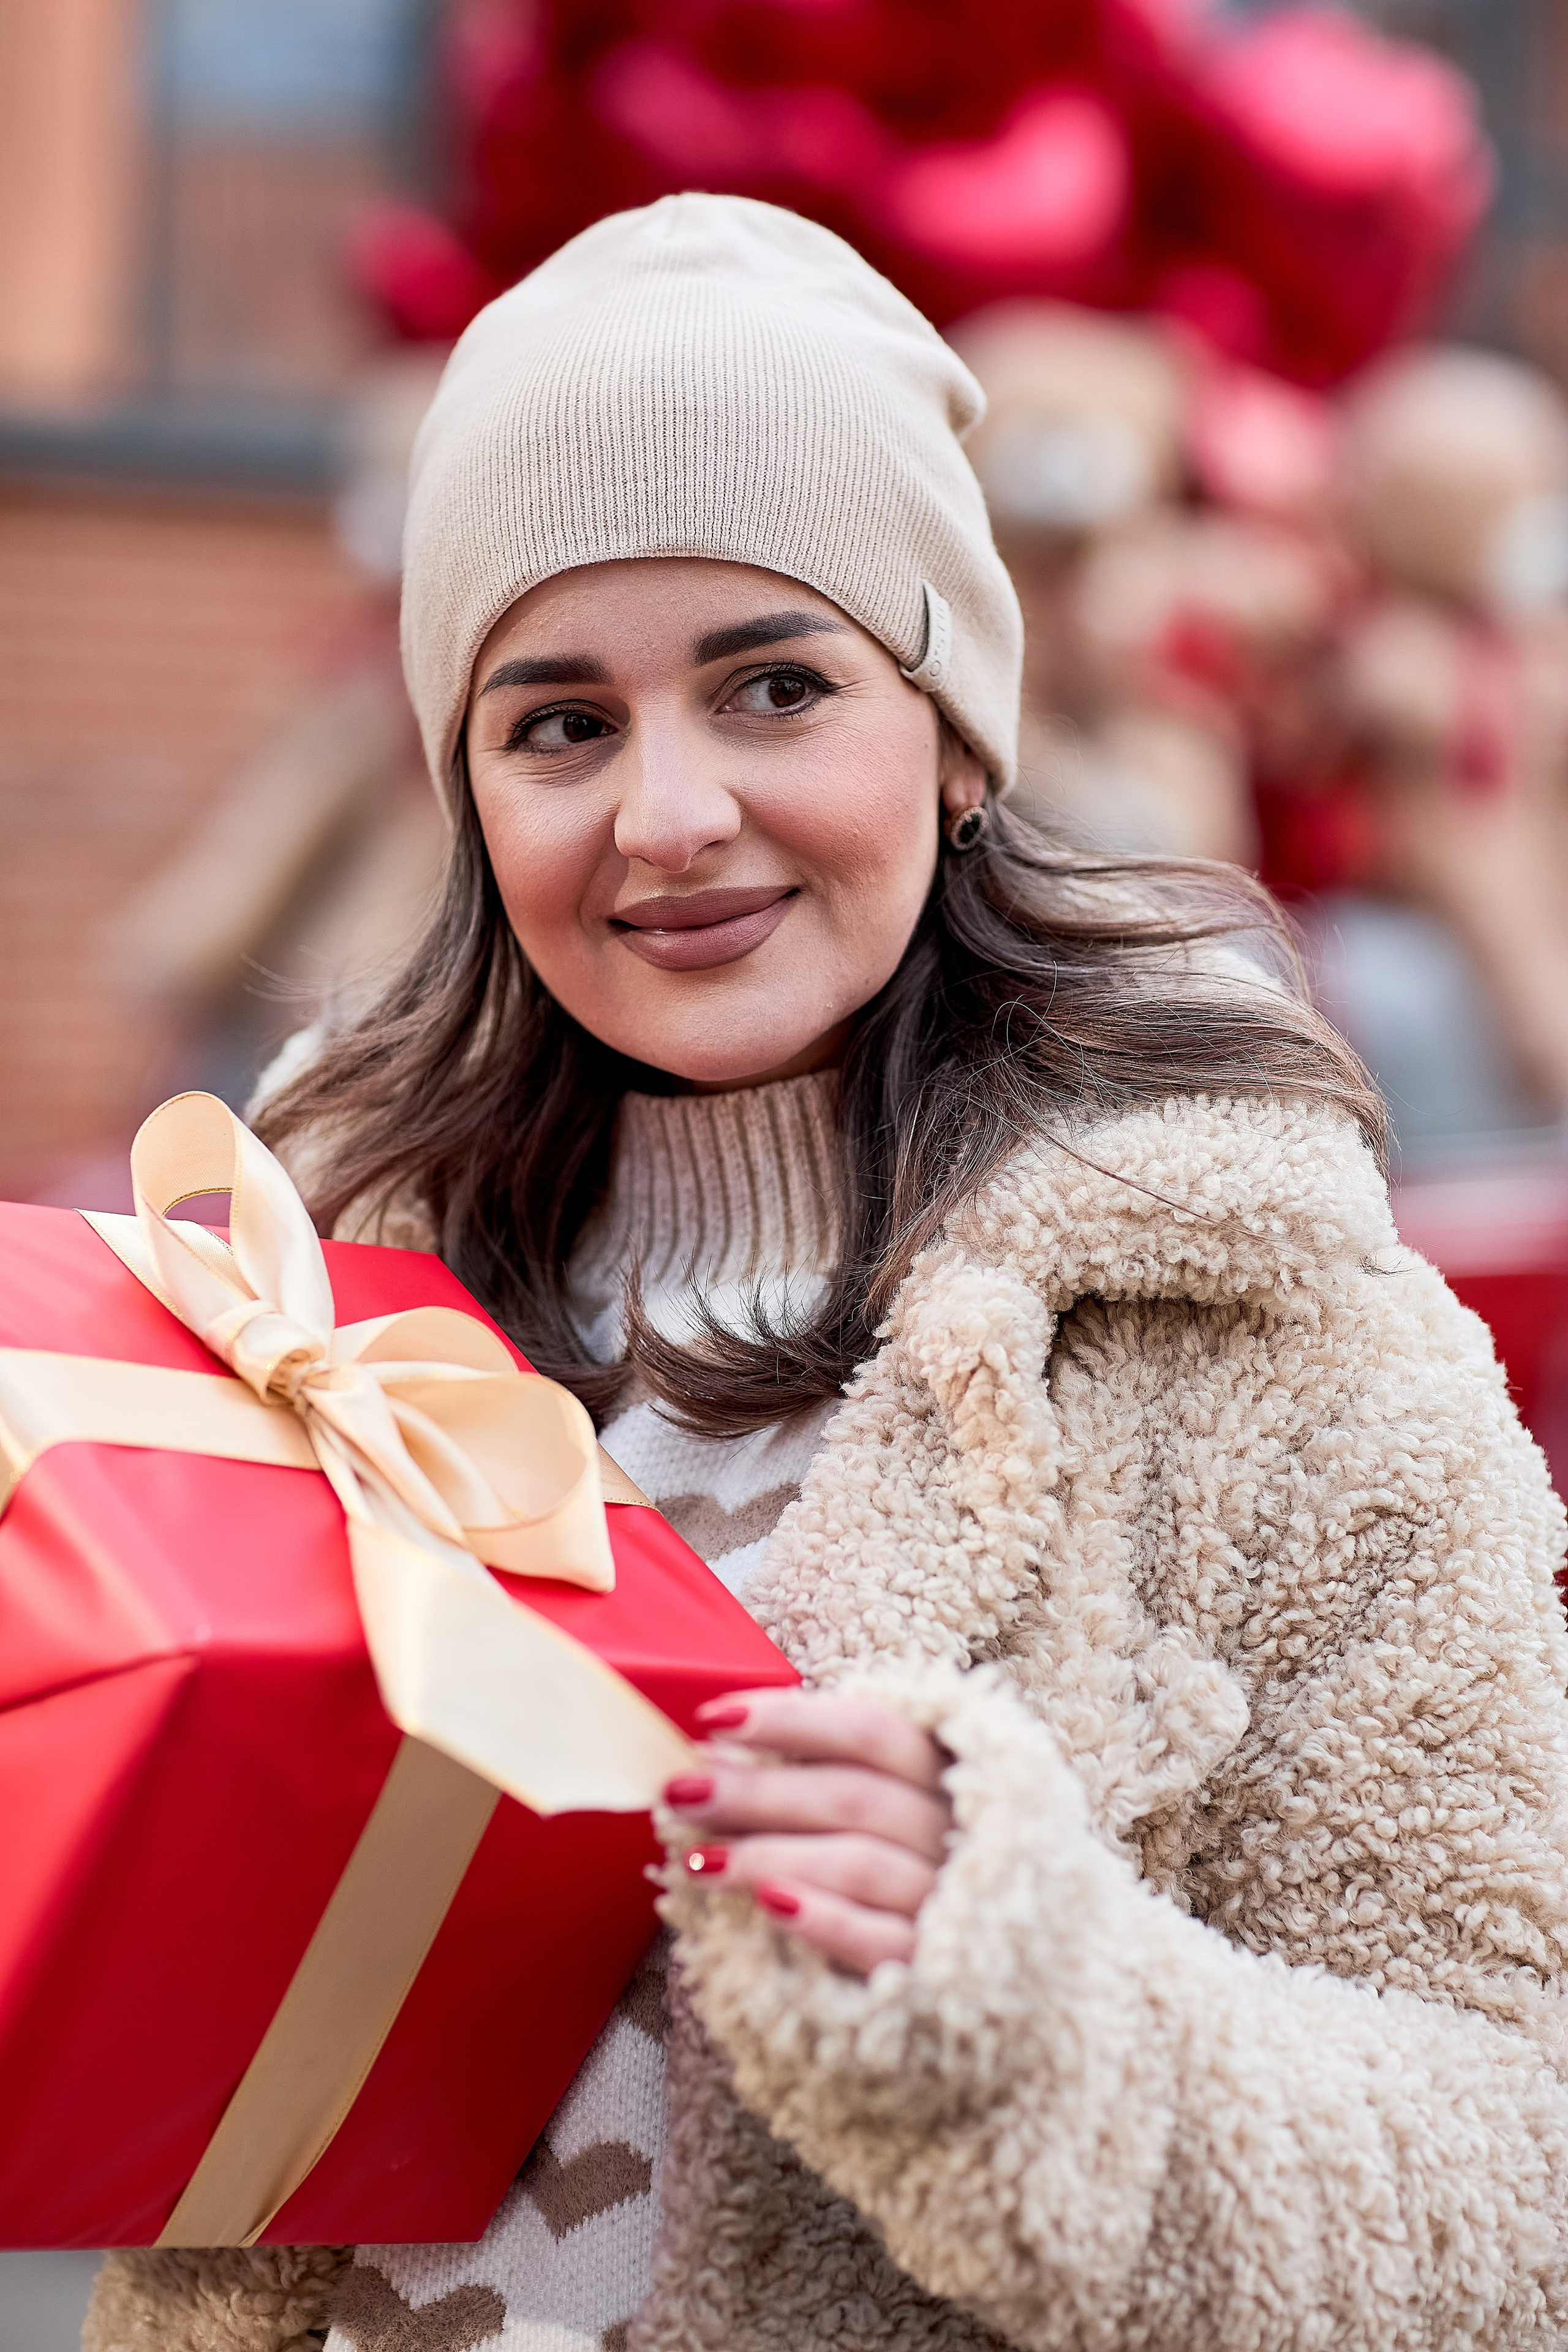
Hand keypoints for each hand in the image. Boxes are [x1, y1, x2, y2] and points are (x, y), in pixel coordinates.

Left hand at [663, 1687, 951, 1975]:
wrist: (978, 1960)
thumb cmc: (903, 1858)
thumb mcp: (879, 1801)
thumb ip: (815, 1772)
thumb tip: (713, 1753)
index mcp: (940, 1770)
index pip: (868, 1729)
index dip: (790, 1720)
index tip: (712, 1719)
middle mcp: (951, 1827)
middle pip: (853, 1796)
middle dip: (758, 1792)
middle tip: (682, 1791)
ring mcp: (948, 1897)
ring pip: (860, 1865)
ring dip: (771, 1856)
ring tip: (698, 1860)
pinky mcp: (933, 1966)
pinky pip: (880, 1941)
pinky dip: (825, 1919)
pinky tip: (769, 1906)